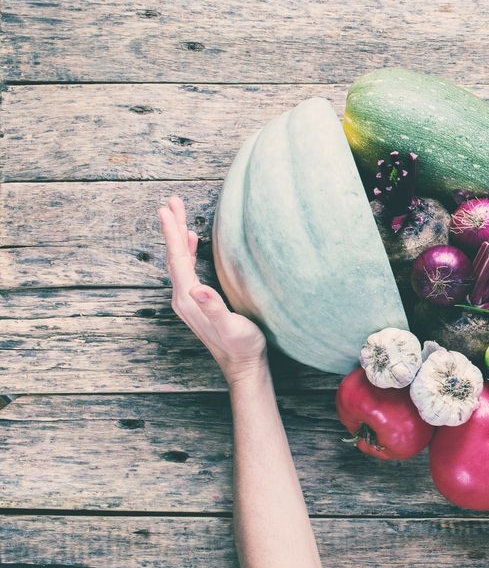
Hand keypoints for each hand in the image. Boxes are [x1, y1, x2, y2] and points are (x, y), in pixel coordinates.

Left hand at [158, 196, 267, 384]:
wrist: (242, 365)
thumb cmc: (241, 346)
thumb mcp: (230, 326)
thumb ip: (213, 307)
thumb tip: (197, 288)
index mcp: (189, 298)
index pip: (178, 259)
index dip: (173, 233)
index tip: (167, 210)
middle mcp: (184, 297)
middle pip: (175, 256)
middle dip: (173, 228)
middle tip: (171, 202)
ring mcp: (189, 300)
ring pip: (179, 262)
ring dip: (179, 238)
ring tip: (178, 216)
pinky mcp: (197, 302)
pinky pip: (187, 270)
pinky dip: (188, 252)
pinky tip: (194, 244)